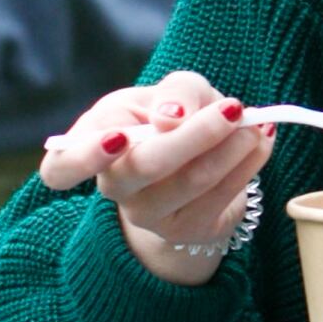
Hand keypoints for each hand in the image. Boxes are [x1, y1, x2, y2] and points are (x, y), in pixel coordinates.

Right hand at [37, 72, 274, 280]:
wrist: (196, 162)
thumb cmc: (172, 116)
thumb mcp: (174, 90)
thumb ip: (177, 92)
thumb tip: (172, 118)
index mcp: (92, 143)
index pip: (61, 167)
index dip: (85, 157)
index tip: (119, 138)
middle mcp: (113, 185)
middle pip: (143, 167)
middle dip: (194, 135)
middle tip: (233, 108)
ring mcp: (148, 214)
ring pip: (191, 181)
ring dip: (233, 148)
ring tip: (255, 123)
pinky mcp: (186, 230)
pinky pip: (221, 197)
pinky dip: (248, 164)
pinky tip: (261, 142)